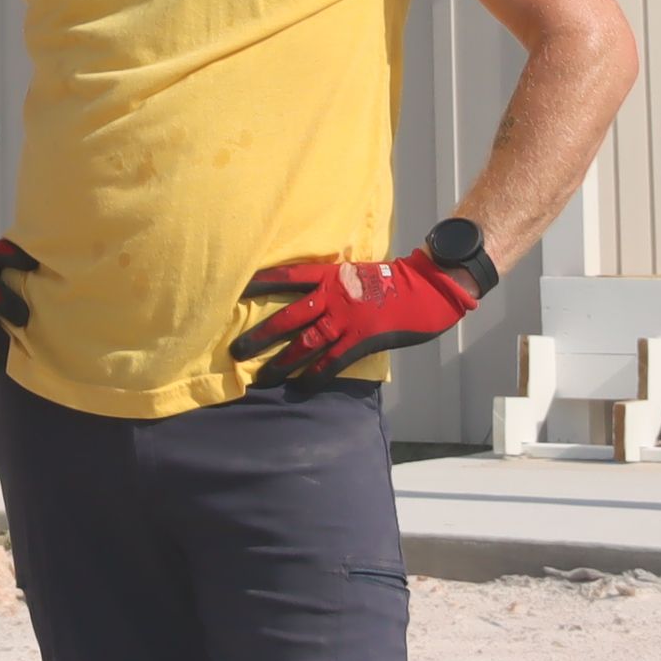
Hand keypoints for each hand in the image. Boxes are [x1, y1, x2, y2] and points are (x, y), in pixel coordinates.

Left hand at [232, 250, 481, 382]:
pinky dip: (315, 375)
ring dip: (281, 362)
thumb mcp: (355, 273)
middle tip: (236, 350)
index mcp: (330, 276)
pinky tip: (300, 388)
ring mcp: (347, 319)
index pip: (287, 277)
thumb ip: (332, 284)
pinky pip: (332, 361)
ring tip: (261, 377)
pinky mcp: (361, 340)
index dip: (261, 283)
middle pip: (288, 315)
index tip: (235, 290)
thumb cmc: (391, 281)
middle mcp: (332, 297)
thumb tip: (311, 295)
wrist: (425, 289)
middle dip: (261, 334)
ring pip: (306, 342)